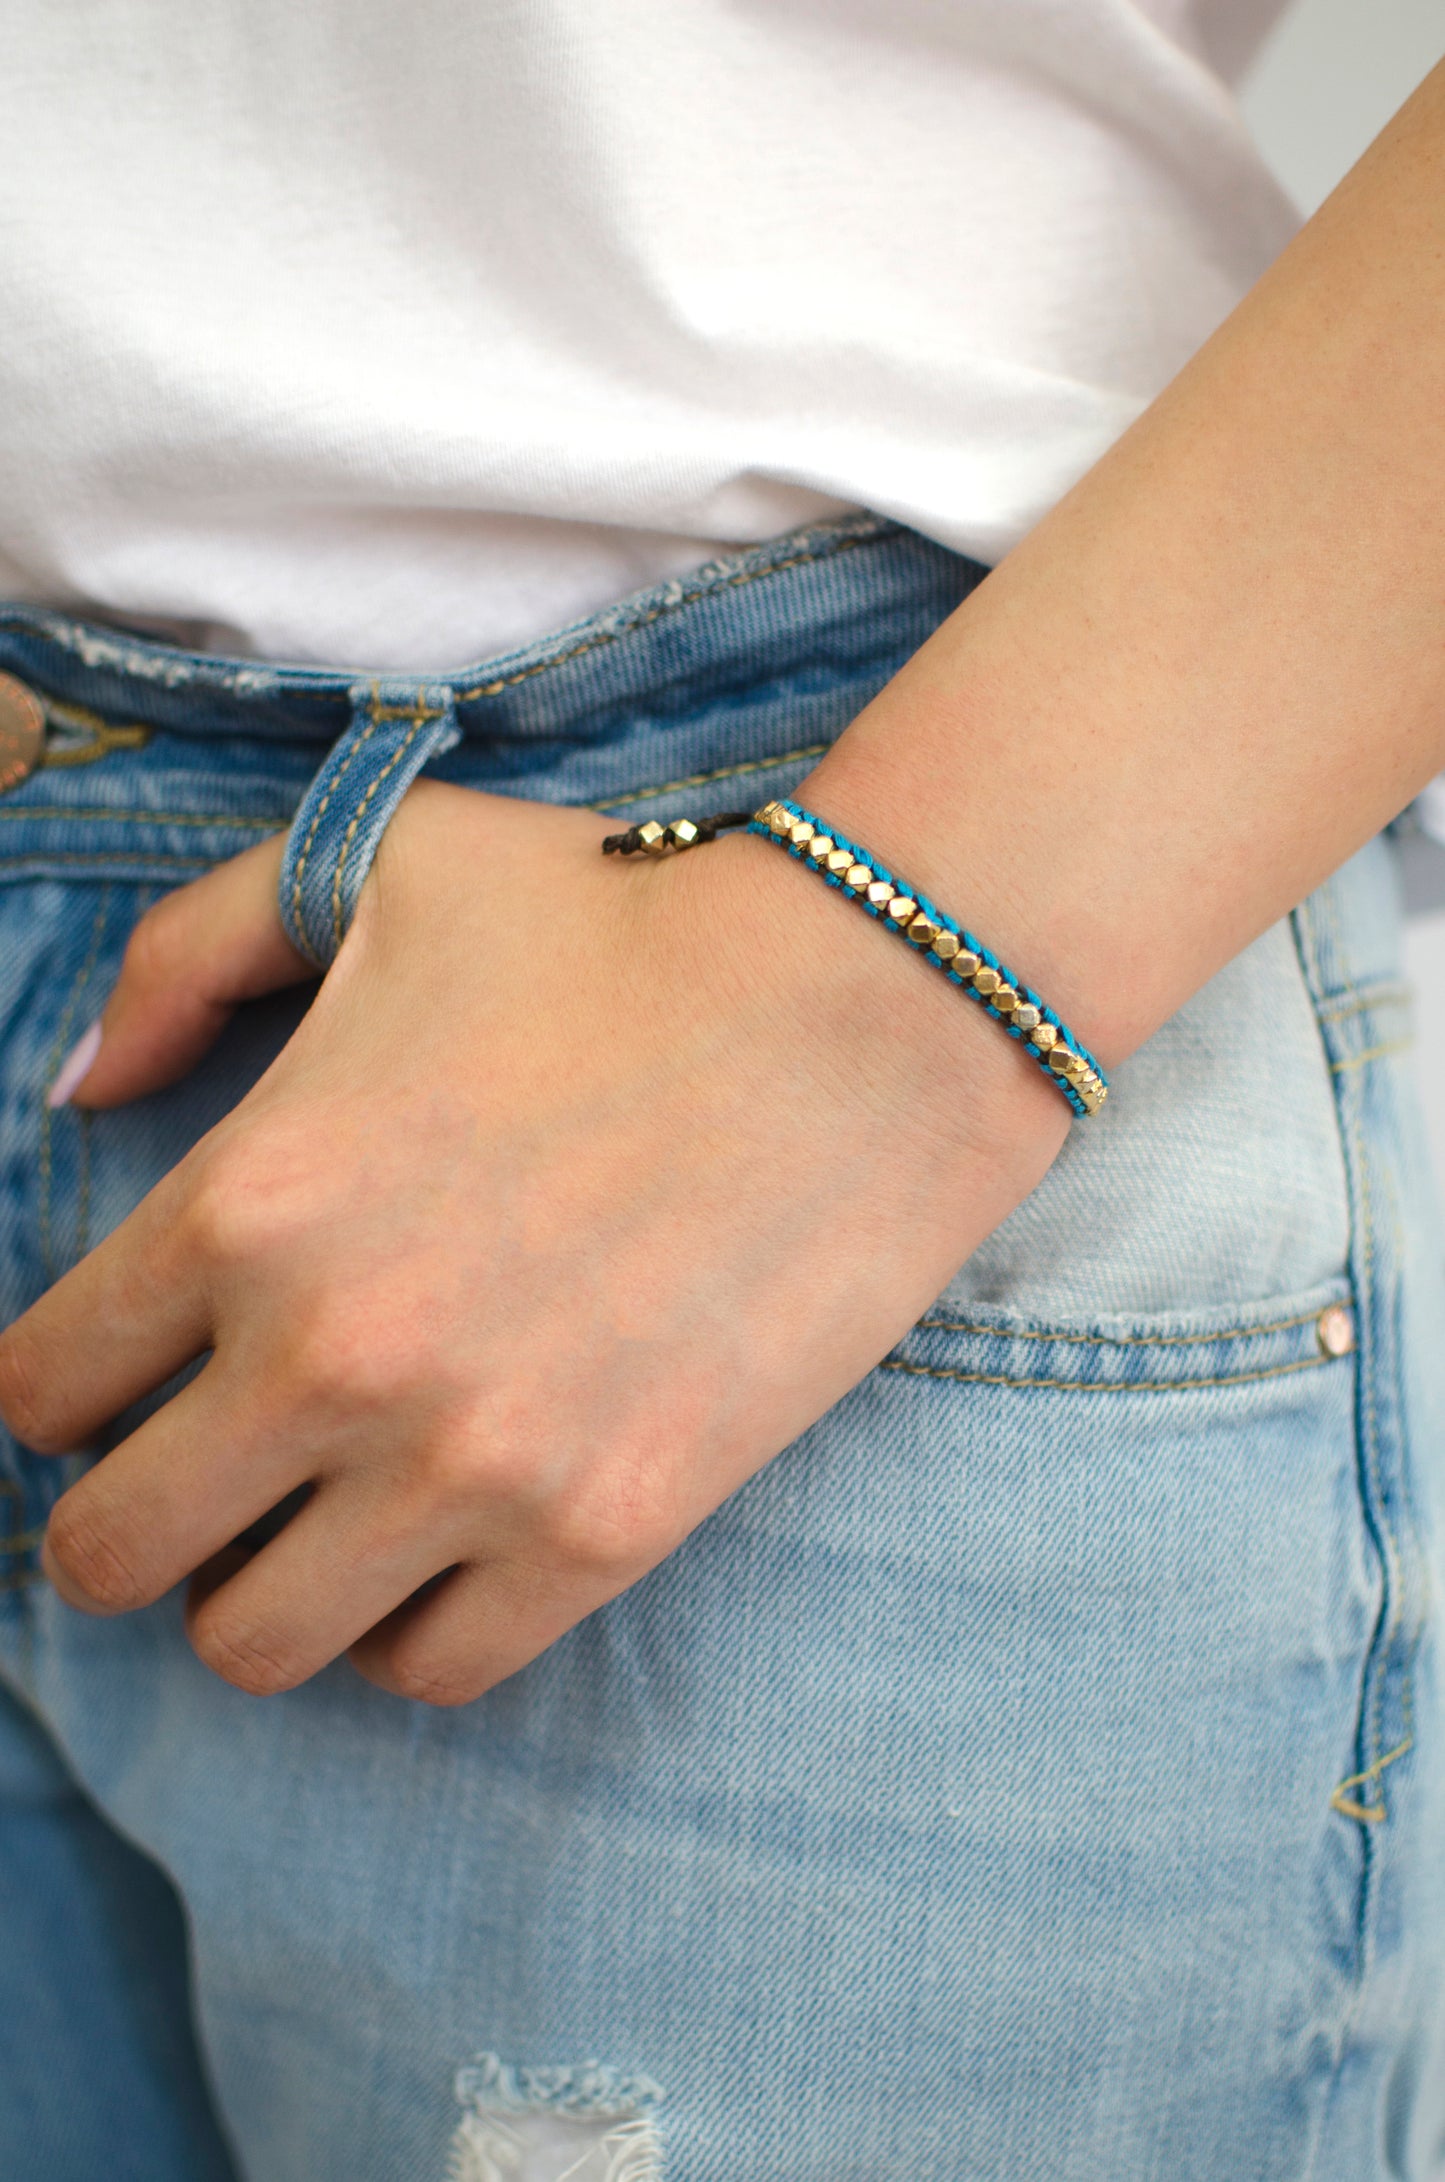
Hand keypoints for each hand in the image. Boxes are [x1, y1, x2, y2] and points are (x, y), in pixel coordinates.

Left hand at [0, 782, 1064, 1703]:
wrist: (868, 1005)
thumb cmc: (618, 921)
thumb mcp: (374, 866)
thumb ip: (181, 958)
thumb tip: (73, 1089)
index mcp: (244, 1197)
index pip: (36, 1390)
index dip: (59, 1389)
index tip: (123, 1376)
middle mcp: (331, 1358)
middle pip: (106, 1556)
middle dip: (129, 1515)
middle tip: (206, 1463)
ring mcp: (470, 1466)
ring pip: (249, 1648)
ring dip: (262, 1586)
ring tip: (326, 1512)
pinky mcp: (603, 1532)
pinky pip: (428, 1673)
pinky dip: (413, 1624)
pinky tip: (450, 1535)